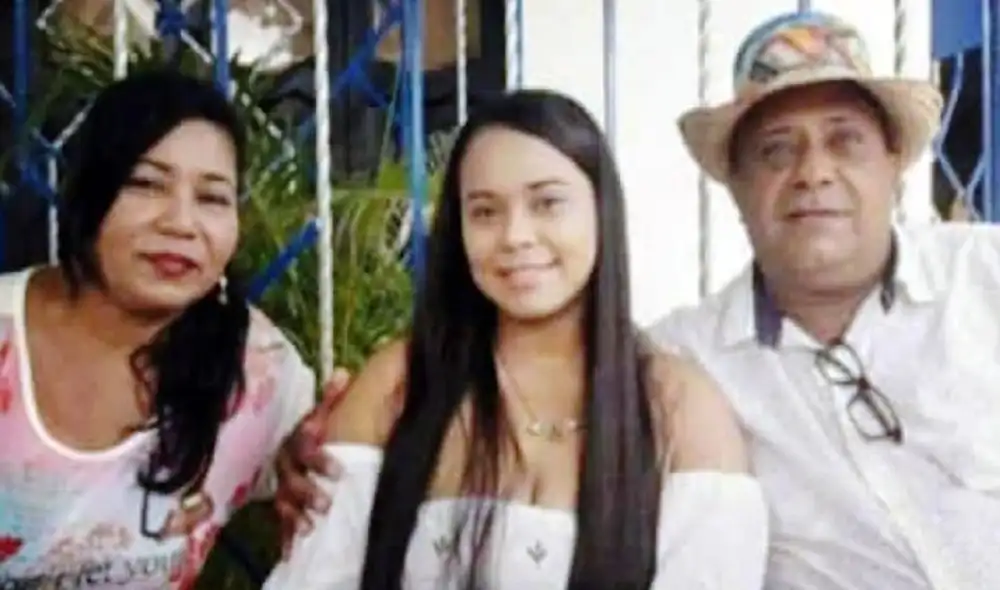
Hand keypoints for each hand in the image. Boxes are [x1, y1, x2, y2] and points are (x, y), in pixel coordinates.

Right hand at [274, 368, 350, 556]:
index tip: (338, 471)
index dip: (320, 458)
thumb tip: (342, 373)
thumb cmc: (318, 429)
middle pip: (291, 476)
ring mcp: (282, 483)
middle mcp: (286, 461)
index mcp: (298, 438)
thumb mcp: (326, 411)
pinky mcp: (283, 502)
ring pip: (284, 499)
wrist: (298, 446)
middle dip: (307, 490)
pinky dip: (286, 533)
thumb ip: (333, 397)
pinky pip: (281, 519)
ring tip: (309, 528)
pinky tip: (293, 549)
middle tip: (326, 503)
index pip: (304, 445)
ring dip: (295, 513)